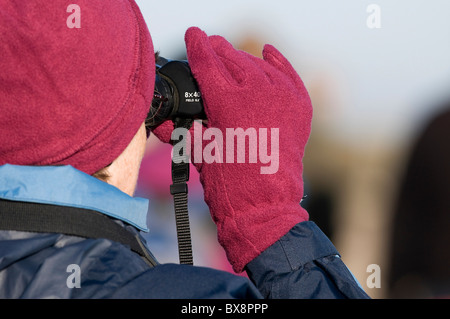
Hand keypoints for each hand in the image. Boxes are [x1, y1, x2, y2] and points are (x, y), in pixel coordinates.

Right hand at [152, 27, 312, 271]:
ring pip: (259, 66)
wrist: (264, 207)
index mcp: (228, 102)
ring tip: (231, 56)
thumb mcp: (198, 153)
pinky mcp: (298, 109)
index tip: (192, 34)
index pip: (208, 63)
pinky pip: (288, 76)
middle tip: (209, 44)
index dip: (197, 46)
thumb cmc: (228, 184)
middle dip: (218, 50)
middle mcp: (258, 93)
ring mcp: (282, 99)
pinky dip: (277, 63)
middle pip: (233, 60)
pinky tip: (268, 53)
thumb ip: (180, 129)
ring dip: (242, 59)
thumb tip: (161, 119)